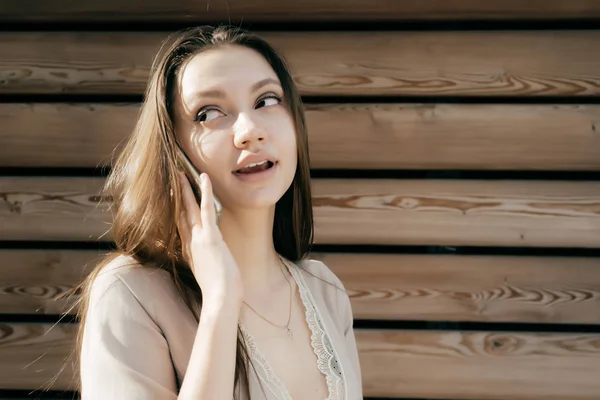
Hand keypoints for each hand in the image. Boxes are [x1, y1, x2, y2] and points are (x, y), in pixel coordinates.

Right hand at [177, 171, 242, 307]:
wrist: (220, 300)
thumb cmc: (219, 292)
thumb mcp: (210, 275)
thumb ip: (207, 264)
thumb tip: (210, 262)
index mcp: (190, 251)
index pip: (181, 226)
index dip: (176, 211)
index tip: (174, 199)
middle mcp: (190, 243)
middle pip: (180, 214)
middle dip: (176, 197)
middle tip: (172, 180)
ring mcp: (199, 239)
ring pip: (189, 209)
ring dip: (185, 190)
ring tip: (181, 174)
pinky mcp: (210, 237)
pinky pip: (206, 209)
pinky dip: (204, 192)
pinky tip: (203, 177)